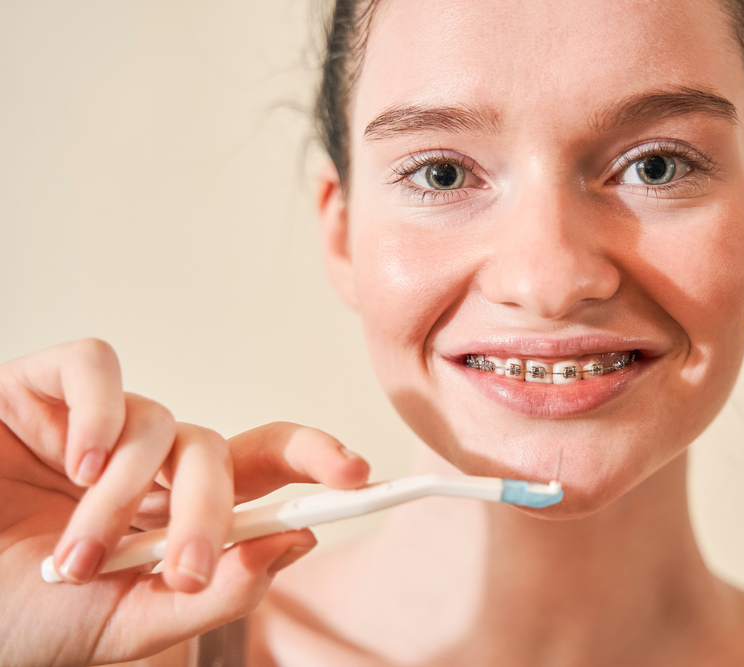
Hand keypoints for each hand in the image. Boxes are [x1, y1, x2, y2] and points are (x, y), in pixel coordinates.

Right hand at [0, 339, 368, 665]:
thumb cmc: (21, 618)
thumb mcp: (128, 624)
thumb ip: (215, 591)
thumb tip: (293, 542)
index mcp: (172, 514)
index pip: (262, 468)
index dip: (315, 458)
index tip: (357, 474)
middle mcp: (145, 463)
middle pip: (221, 450)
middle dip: (213, 510)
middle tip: (185, 567)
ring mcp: (95, 425)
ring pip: (160, 423)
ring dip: (124, 497)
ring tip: (76, 558)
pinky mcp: (37, 391)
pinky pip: (93, 365)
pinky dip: (96, 411)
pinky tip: (76, 462)